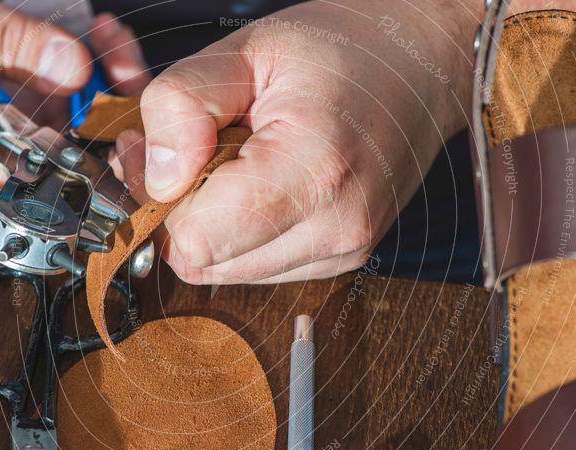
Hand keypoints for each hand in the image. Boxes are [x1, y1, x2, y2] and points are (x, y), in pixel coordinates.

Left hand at [115, 0, 478, 282]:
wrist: (420, 67)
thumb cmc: (339, 50)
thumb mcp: (246, 49)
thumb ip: (181, 103)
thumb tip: (156, 178)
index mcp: (312, 170)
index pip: (197, 239)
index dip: (166, 201)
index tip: (172, 156)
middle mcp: (334, 228)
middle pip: (206, 265)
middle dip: (183, 214)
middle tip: (194, 157)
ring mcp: (343, 251)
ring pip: (227, 273)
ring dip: (212, 227)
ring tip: (233, 168)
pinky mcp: (342, 259)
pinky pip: (259, 268)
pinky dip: (243, 234)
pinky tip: (260, 188)